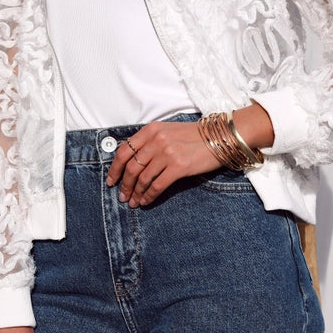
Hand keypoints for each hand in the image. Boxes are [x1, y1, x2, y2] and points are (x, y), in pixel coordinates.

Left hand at [105, 105, 273, 208]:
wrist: (220, 136)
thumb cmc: (194, 135)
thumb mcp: (168, 131)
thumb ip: (150, 141)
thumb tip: (132, 160)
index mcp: (151, 130)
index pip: (124, 150)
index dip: (115, 168)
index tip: (112, 181)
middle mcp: (156, 140)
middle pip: (131, 167)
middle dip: (124, 185)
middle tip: (122, 196)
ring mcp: (168, 153)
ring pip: (143, 178)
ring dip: (136, 193)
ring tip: (134, 202)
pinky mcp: (179, 166)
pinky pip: (157, 186)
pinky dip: (149, 196)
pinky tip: (146, 202)